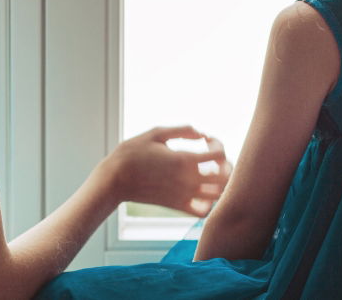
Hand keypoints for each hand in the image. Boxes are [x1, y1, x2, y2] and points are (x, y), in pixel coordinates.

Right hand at [97, 125, 231, 217]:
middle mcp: (188, 180)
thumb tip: (201, 132)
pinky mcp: (177, 206)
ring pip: (218, 195)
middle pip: (226, 176)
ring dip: (220, 183)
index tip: (207, 140)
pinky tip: (201, 190)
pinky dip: (209, 202)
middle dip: (225, 164)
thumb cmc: (133, 152)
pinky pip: (203, 211)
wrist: (116, 179)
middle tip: (214, 158)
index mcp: (184, 159)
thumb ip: (182, 130)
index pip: (219, 153)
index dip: (218, 143)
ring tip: (210, 172)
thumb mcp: (156, 133)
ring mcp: (184, 195)